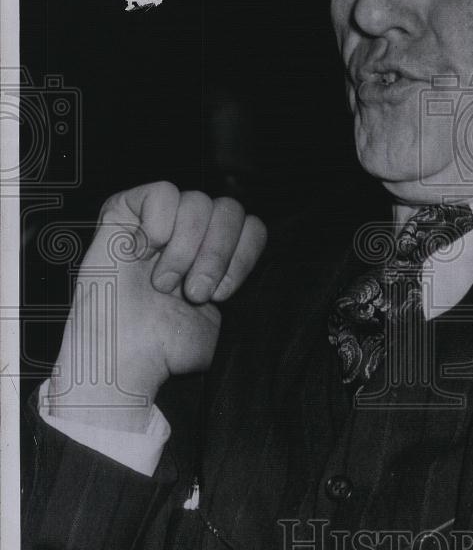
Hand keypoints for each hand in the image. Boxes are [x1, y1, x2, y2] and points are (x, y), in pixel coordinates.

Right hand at [49, 182, 265, 428]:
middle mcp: (190, 234)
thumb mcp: (225, 325)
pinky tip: (145, 250)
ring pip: (198, 201)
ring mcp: (159, 221)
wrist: (123, 357)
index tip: (223, 295)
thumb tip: (271, 280)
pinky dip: (159, 222)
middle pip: (230, 210)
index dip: (243, 257)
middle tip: (196, 292)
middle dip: (218, 254)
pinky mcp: (125, 212)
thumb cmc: (166, 347)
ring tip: (165, 283)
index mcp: (216, 255)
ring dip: (186, 248)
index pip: (252, 227)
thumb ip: (248, 295)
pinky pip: (161, 192)